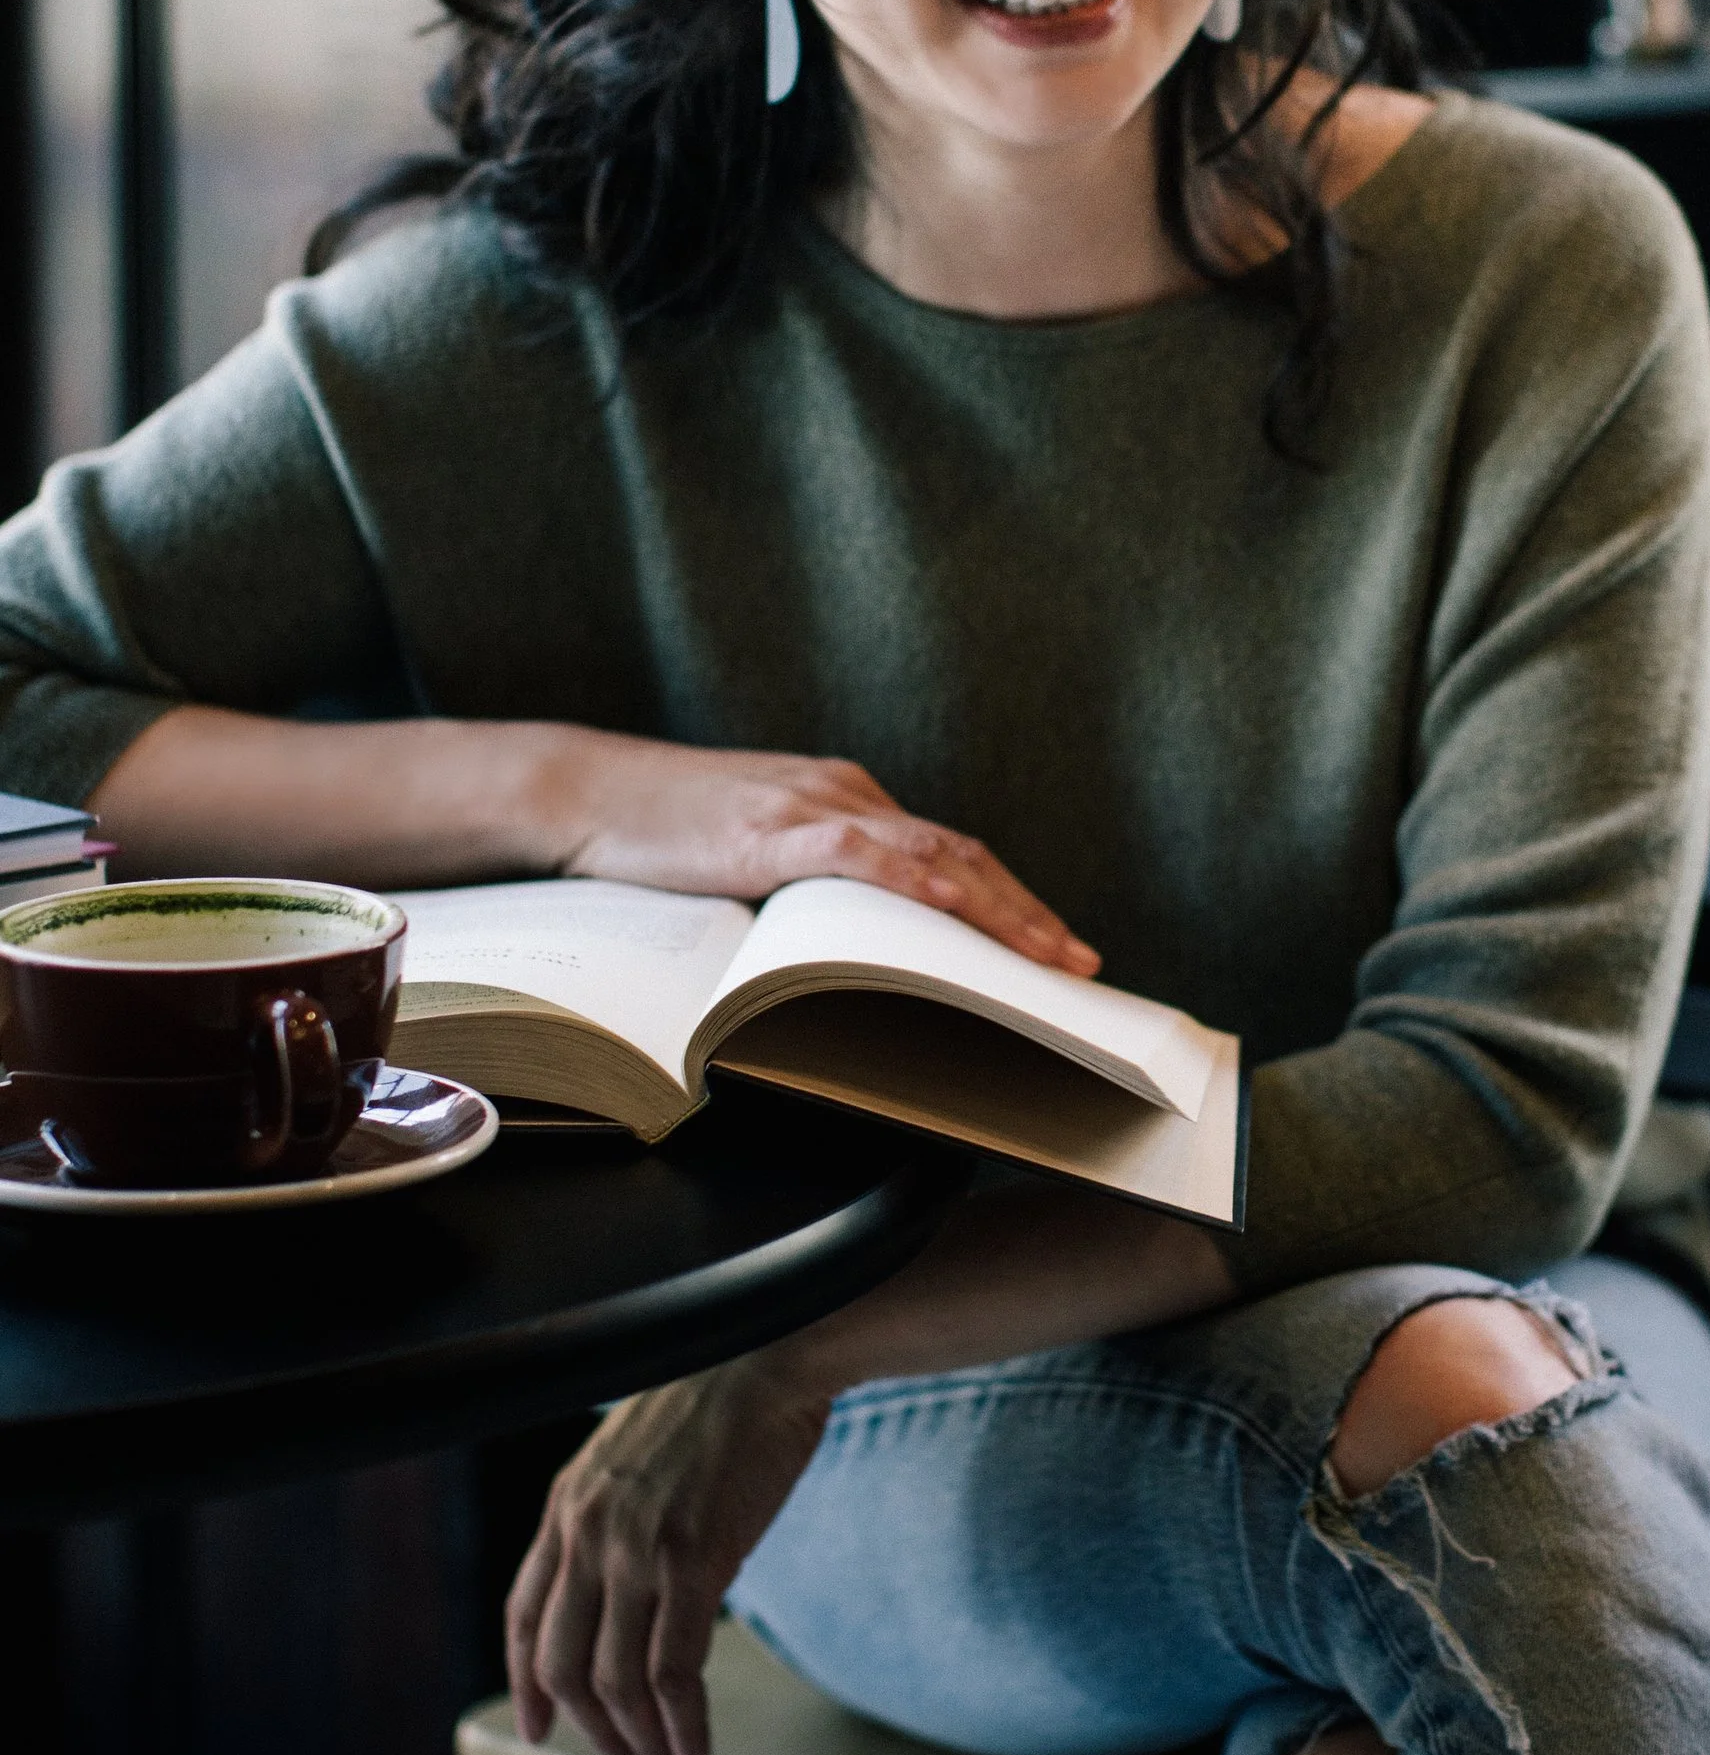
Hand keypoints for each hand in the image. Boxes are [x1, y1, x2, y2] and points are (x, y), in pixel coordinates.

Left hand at [505, 1354, 830, 1754]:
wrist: (767, 1354)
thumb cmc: (719, 1404)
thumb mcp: (636, 1461)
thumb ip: (618, 1521)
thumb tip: (636, 1586)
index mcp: (566, 1506)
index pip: (522, 1616)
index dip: (526, 1684)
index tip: (540, 1730)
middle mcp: (586, 1532)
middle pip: (563, 1664)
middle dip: (592, 1730)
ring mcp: (635, 1549)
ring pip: (616, 1680)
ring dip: (639, 1741)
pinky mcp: (693, 1561)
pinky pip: (674, 1671)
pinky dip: (683, 1726)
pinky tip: (697, 1751)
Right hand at [546, 732, 1098, 971]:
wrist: (583, 790)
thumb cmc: (658, 833)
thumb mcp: (752, 858)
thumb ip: (808, 891)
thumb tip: (854, 959)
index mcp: (844, 802)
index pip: (948, 855)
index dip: (1009, 900)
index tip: (1054, 945)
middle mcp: (845, 794)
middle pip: (960, 856)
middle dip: (1027, 914)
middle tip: (1080, 964)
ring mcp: (812, 807)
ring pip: (930, 858)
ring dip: (999, 911)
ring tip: (1047, 958)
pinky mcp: (773, 830)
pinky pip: (863, 857)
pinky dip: (917, 885)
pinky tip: (958, 913)